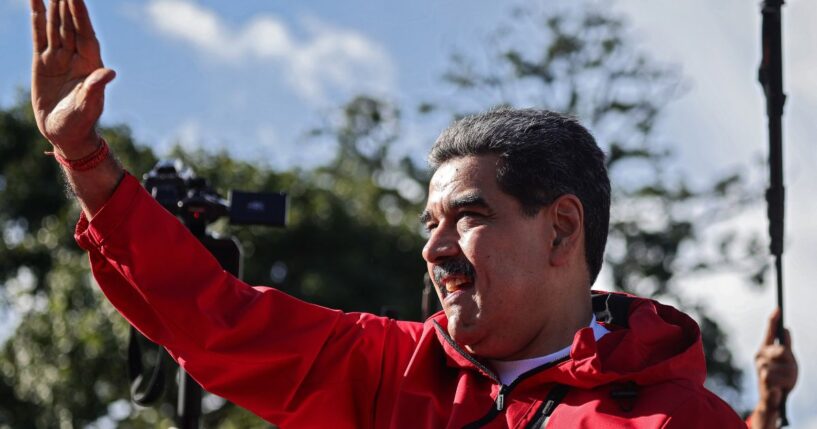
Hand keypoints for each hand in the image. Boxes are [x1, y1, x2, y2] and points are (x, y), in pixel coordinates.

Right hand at [30, 0, 114, 157]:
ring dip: (53, 6)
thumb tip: (109, 73)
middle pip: (71, 24)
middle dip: (67, 3)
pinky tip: (36, 3)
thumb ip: (96, 87)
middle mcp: (76, 57)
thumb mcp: (89, 105)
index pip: (85, 32)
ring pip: (55, 26)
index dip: (81, 14)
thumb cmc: (81, 121)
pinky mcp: (43, 63)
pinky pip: (40, 36)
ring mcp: (59, 58)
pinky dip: (38, 19)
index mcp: (91, 64)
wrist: (65, 134)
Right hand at [750, 308, 796, 428]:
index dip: (773, 320)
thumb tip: (786, 328)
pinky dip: (781, 385)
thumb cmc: (781, 379)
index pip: (770, 332)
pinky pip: (778, 380)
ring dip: (789, 376)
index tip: (778, 308)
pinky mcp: (764, 381)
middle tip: (788, 371)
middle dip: (788, 360)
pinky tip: (779, 388)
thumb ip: (786, 346)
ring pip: (783, 366)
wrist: (772, 400)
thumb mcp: (788, 362)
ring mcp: (761, 368)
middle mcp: (760, 357)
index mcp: (765, 350)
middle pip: (781, 350)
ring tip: (784, 382)